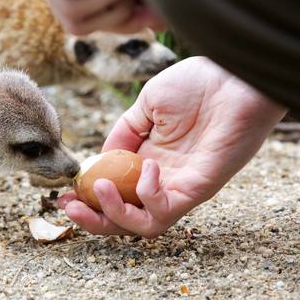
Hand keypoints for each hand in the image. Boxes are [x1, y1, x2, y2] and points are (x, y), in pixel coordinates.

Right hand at [59, 57, 285, 237]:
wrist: (234, 75)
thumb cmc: (198, 84)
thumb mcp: (147, 105)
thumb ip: (124, 133)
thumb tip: (101, 160)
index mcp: (147, 160)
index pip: (115, 193)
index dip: (87, 199)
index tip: (64, 194)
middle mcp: (162, 180)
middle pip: (125, 218)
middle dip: (93, 219)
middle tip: (68, 208)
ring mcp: (180, 186)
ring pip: (144, 225)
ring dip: (114, 213)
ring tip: (101, 188)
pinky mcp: (199, 188)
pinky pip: (167, 209)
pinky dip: (147, 195)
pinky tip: (147, 167)